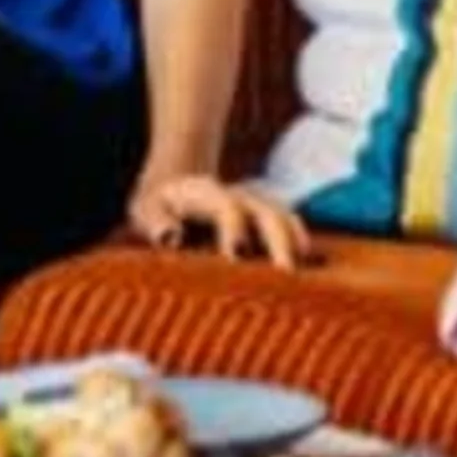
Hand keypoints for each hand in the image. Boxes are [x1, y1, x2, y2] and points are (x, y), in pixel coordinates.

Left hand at [128, 170, 310, 267]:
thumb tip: (171, 237)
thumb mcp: (146, 209)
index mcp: (206, 193)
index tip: (236, 255)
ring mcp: (254, 206)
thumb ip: (156, 220)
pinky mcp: (263, 219)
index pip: (225, 206)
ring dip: (293, 241)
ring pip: (283, 216)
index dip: (233, 227)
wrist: (174, 182)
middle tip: (285, 274)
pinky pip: (288, 226)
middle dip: (277, 240)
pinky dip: (299, 243)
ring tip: (303, 273)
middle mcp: (237, 196)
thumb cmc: (156, 206)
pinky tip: (310, 268)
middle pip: (265, 211)